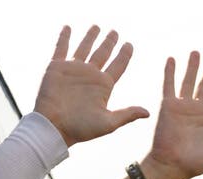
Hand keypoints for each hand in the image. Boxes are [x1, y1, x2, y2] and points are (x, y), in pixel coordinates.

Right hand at [34, 25, 148, 146]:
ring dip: (91, 37)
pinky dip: (64, 37)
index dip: (124, 55)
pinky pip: (61, 48)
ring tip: (97, 26)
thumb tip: (148, 113)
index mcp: (103, 86)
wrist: (54, 127)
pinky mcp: (57, 68)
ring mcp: (74, 70)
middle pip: (103, 54)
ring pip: (85, 47)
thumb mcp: (108, 123)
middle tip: (115, 32)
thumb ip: (127, 115)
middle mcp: (90, 76)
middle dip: (109, 42)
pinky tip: (68, 27)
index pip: (118, 66)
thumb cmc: (81, 128)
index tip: (130, 45)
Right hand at [143, 51, 202, 178]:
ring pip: (189, 81)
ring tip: (197, 52)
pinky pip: (169, 85)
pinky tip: (172, 59)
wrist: (171, 166)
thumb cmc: (194, 164)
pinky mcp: (168, 106)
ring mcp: (182, 107)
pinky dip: (170, 73)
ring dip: (193, 67)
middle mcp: (197, 111)